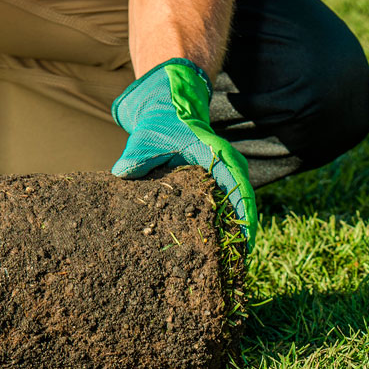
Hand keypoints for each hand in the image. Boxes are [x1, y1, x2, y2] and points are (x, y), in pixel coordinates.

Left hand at [110, 58, 256, 249]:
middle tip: (237, 262)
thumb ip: (137, 156)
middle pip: (242, 202)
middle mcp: (226, 166)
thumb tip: (121, 174)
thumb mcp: (148, 137)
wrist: (168, 106)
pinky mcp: (213, 181)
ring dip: (232, 229)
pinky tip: (211, 244)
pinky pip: (223, 203)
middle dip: (241, 231)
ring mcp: (221, 174)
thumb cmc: (161, 122)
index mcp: (217, 156)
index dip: (245, 215)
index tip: (247, 242)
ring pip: (234, 205)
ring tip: (228, 259)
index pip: (239, 187)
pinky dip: (220, 222)